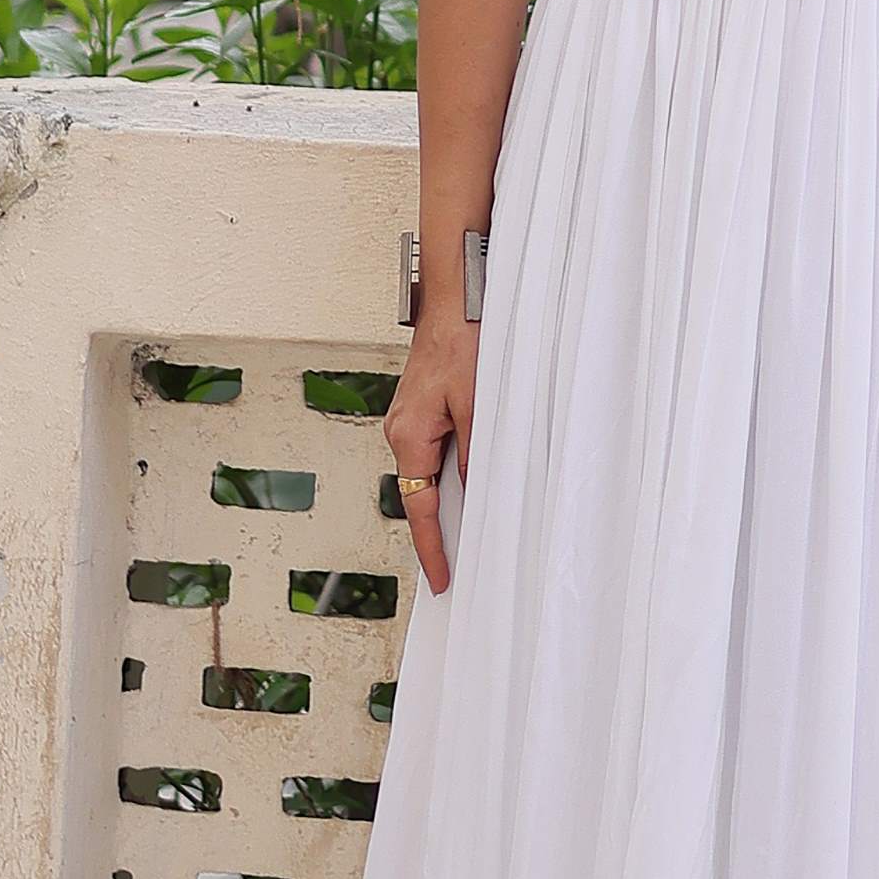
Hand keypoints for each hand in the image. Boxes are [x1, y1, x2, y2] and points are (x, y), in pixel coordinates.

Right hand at [385, 319, 479, 594]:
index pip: (418, 508)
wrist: (453, 299)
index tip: (442, 578)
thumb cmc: (462, 341)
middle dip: (439, 529)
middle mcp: (401, 430)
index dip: (432, 548)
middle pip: (418, 493)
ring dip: (448, 496)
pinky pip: (433, 451)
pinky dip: (451, 470)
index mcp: (408, 436)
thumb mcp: (477, 405)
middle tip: (461, 563)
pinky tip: (474, 477)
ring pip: (426, 472)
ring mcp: (408, 419)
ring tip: (474, 525)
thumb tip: (476, 495)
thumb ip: (475, 455)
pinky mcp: (421, 408)